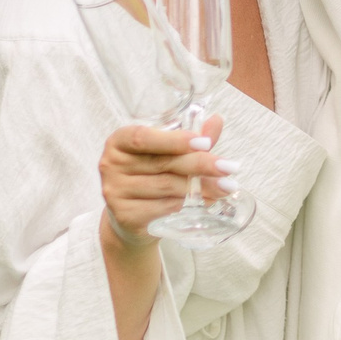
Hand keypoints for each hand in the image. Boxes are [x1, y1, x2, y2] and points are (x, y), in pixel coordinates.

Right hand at [98, 118, 238, 244]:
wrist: (132, 218)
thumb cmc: (151, 176)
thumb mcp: (168, 153)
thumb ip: (190, 138)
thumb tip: (216, 121)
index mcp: (119, 141)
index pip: (143, 137)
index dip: (175, 140)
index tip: (206, 143)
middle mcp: (111, 164)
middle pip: (162, 163)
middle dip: (200, 164)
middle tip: (229, 168)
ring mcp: (114, 192)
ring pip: (166, 186)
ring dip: (200, 187)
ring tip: (225, 187)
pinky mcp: (124, 216)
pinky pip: (163, 208)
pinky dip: (188, 204)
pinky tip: (207, 202)